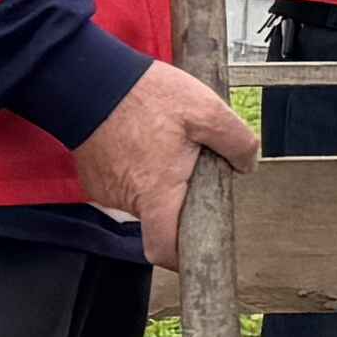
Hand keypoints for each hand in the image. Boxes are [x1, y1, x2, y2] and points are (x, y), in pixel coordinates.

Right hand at [75, 60, 258, 263]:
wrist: (90, 80)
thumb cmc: (144, 96)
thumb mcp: (207, 110)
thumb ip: (236, 141)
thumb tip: (247, 164)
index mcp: (156, 192)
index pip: (164, 249)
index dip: (183, 256)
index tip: (200, 247)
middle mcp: (127, 199)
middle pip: (161, 219)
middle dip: (182, 200)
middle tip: (192, 164)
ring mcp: (106, 190)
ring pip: (145, 198)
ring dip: (160, 180)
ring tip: (164, 143)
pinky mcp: (94, 178)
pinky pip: (126, 183)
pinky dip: (138, 170)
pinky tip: (144, 141)